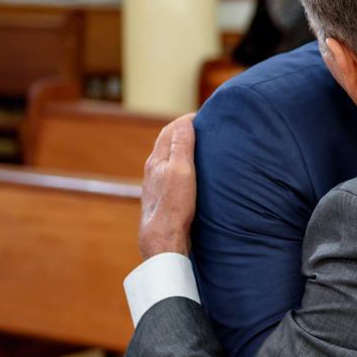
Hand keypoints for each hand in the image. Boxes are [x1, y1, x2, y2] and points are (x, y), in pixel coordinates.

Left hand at [139, 114, 197, 259]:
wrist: (163, 240)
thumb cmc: (174, 206)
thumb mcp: (182, 170)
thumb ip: (182, 144)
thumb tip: (184, 120)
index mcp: (157, 160)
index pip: (170, 130)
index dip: (186, 120)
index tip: (204, 116)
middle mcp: (153, 170)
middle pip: (167, 143)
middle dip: (183, 132)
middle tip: (204, 128)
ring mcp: (156, 185)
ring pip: (168, 159)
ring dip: (182, 150)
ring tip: (200, 148)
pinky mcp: (162, 199)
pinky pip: (171, 175)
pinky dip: (181, 166)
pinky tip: (191, 176)